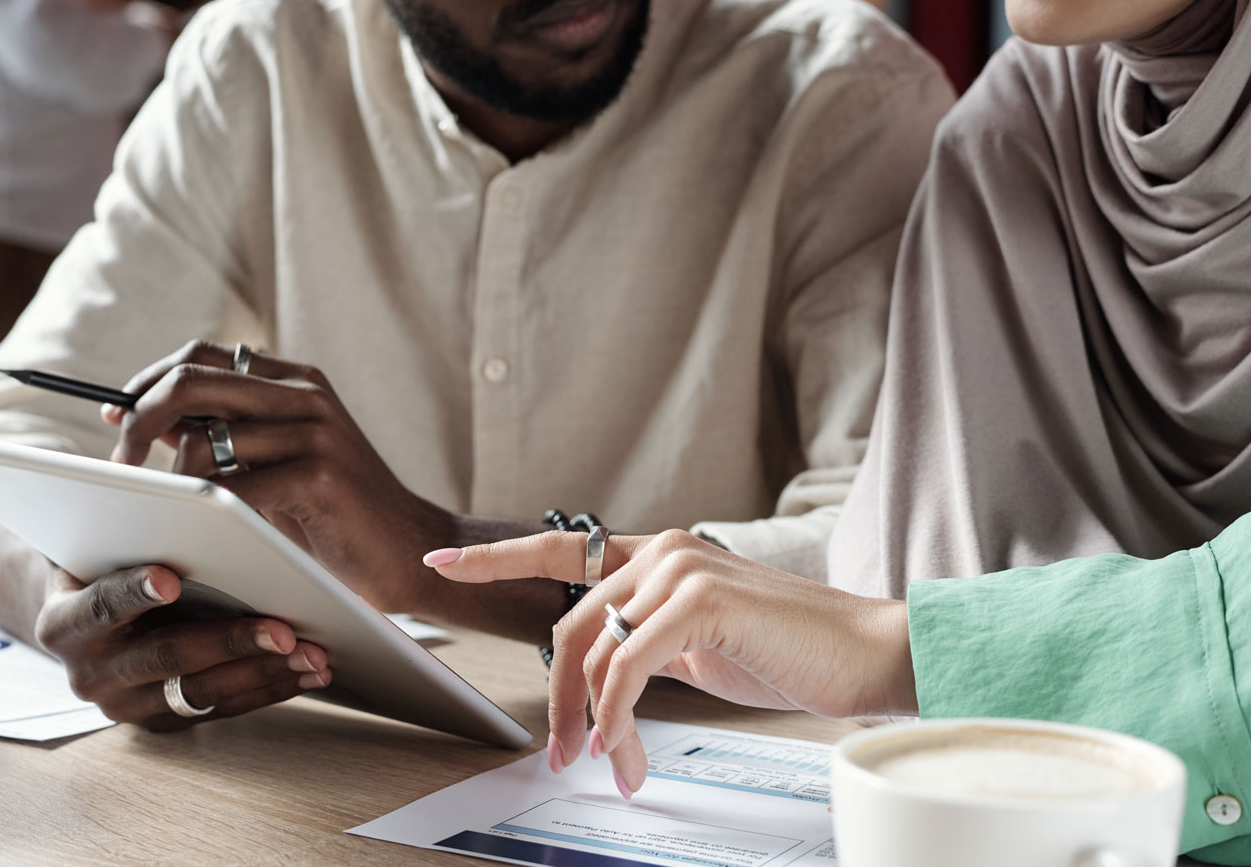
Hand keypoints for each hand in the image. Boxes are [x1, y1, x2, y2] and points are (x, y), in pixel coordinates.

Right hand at [35, 562, 330, 731]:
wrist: (86, 622)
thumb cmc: (104, 564)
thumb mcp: (100, 547)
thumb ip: (125, 534)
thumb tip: (169, 497)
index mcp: (63, 625)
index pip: (101, 605)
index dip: (134, 591)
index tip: (171, 578)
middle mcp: (90, 676)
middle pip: (166, 656)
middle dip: (230, 642)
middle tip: (283, 629)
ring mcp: (127, 706)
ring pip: (202, 693)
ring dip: (264, 672)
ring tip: (314, 654)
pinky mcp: (163, 724)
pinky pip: (222, 710)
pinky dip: (270, 689)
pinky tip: (309, 672)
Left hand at [103, 340, 452, 612]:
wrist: (411, 551)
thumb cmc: (334, 515)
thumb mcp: (275, 462)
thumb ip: (223, 433)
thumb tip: (141, 417)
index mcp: (294, 380)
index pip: (199, 356)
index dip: (146, 384)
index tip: (115, 419)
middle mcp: (304, 394)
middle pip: (190, 380)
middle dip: (139, 419)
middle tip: (120, 464)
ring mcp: (315, 431)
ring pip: (203, 438)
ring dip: (172, 481)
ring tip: (171, 513)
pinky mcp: (320, 475)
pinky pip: (232, 488)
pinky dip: (205, 512)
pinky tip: (203, 533)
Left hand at [426, 529, 915, 796]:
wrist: (869, 655)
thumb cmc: (792, 652)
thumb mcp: (704, 644)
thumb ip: (653, 640)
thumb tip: (610, 671)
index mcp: (662, 554)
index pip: (564, 548)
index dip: (497, 556)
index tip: (441, 561)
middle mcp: (665, 549)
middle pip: (571, 625)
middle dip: (556, 698)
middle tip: (560, 752)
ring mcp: (681, 569)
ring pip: (594, 652)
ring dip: (592, 721)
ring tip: (612, 764)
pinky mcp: (699, 601)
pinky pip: (626, 670)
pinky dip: (617, 718)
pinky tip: (624, 750)